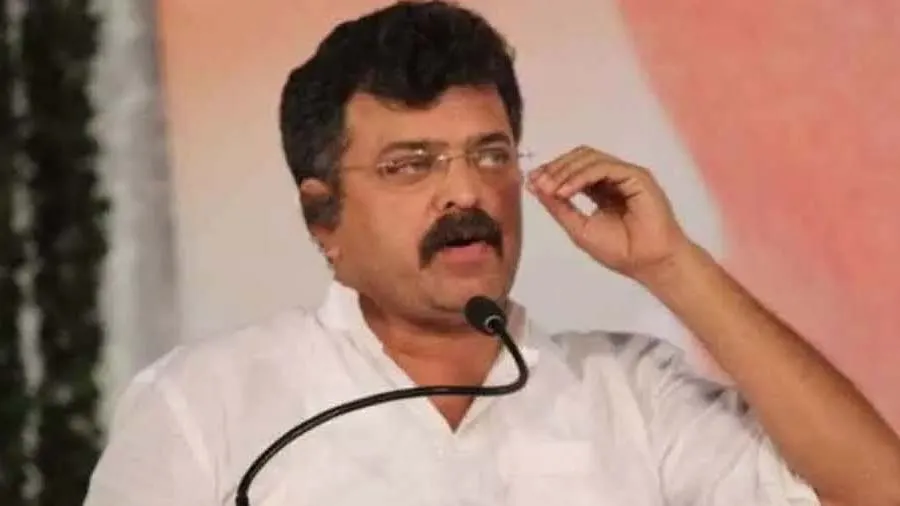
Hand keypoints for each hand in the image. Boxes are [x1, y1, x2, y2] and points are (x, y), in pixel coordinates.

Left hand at [527, 145, 692, 281]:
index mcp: (600, 189)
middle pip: (579, 157)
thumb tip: (533, 186)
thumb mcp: (578, 228)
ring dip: (565, 170)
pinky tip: (566, 191)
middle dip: (556, 168)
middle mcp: (613, 178)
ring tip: (550, 189)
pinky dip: (581, 176)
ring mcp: (625, 175)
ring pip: (590, 158)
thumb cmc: (620, 250)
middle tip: (538, 183)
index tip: (531, 180)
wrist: (648, 263)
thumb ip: (558, 207)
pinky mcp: (637, 176)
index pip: (573, 169)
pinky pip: (605, 167)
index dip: (551, 171)